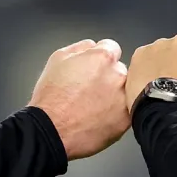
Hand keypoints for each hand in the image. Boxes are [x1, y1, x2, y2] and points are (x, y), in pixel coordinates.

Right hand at [28, 38, 130, 158]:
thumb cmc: (51, 98)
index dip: (99, 59)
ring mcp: (124, 98)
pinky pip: (124, 112)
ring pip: (123, 92)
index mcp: (102, 57)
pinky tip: (97, 119)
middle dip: (108, 77)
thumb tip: (91, 46)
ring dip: (113, 96)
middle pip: (119, 70)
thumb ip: (80, 47)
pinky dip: (114, 115)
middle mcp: (118, 75)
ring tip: (92, 108)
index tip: (93, 70)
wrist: (52, 131)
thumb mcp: (57, 59)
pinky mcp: (126, 120)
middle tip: (89, 91)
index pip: (112, 48)